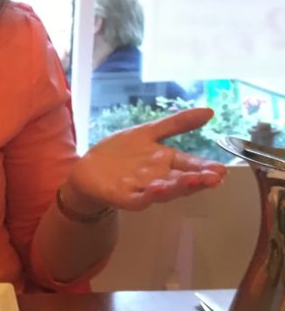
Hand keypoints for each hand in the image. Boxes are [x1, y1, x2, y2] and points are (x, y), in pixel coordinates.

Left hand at [65, 107, 226, 211]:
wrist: (87, 169)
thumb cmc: (120, 153)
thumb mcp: (149, 132)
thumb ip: (177, 124)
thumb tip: (210, 112)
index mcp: (166, 161)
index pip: (191, 165)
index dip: (206, 168)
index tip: (222, 169)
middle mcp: (158, 177)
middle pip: (181, 180)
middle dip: (198, 180)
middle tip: (214, 178)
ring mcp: (141, 188)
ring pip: (163, 191)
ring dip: (177, 187)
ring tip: (191, 181)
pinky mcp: (123, 196)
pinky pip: (138, 198)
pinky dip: (148, 195)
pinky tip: (156, 188)